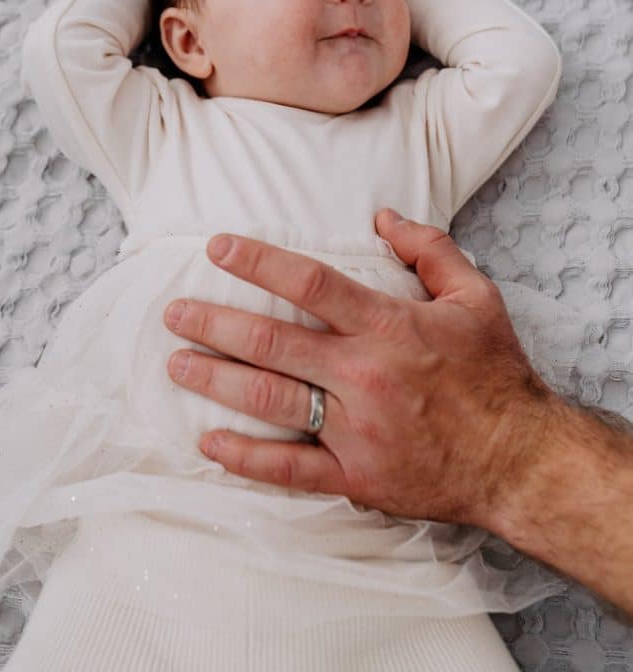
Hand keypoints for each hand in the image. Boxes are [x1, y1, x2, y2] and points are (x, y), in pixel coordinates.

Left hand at [163, 211, 557, 530]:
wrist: (519, 461)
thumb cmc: (496, 374)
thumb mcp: (476, 296)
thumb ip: (429, 249)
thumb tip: (382, 216)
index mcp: (389, 326)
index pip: (310, 283)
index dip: (259, 261)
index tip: (218, 247)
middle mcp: (363, 375)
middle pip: (271, 342)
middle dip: (214, 324)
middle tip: (175, 313)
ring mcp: (354, 430)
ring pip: (269, 400)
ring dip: (215, 379)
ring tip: (176, 364)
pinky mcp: (354, 476)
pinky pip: (288, 469)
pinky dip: (244, 458)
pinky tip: (208, 442)